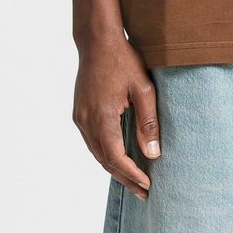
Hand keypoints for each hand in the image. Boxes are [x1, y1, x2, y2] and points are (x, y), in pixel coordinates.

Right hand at [72, 35, 161, 199]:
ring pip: (96, 153)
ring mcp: (80, 117)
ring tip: (133, 181)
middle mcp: (86, 122)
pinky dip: (105, 154)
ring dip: (114, 168)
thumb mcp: (143, 88)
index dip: (132, 174)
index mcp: (102, 117)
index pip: (116, 158)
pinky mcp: (79, 112)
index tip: (147, 185)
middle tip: (143, 193)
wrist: (97, 40)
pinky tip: (117, 157)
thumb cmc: (122, 60)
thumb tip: (153, 154)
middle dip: (124, 178)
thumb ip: (147, 121)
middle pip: (105, 160)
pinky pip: (92, 142)